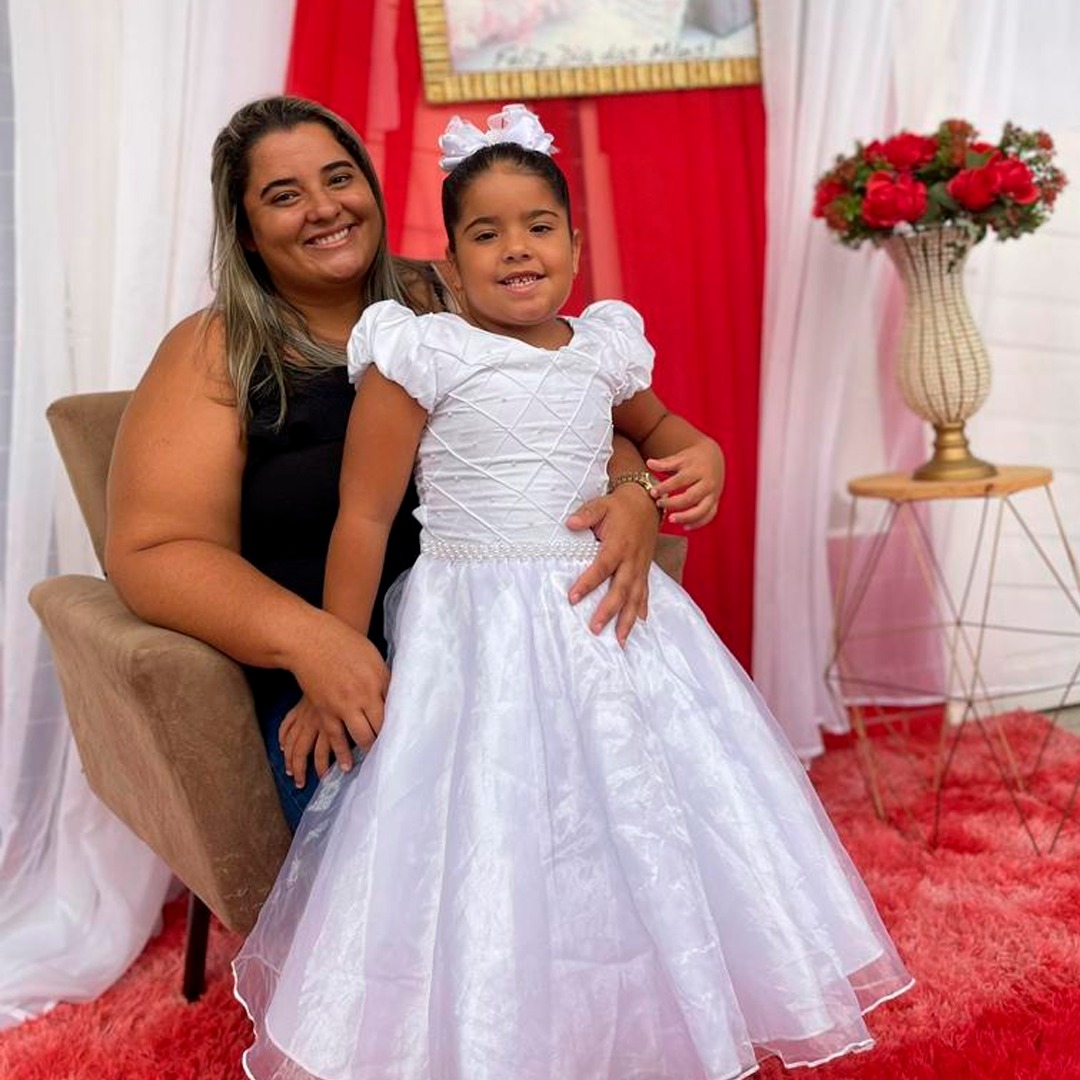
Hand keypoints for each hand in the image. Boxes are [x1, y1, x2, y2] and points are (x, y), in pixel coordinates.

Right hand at [283, 613, 390, 785]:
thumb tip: (394, 697)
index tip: (407, 735)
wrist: (310, 641)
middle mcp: (364, 695)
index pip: (395, 709)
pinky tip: (347, 765)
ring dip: (370, 749)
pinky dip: (342, 752)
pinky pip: (336, 737)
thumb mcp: (372, 658)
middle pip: (382, 726)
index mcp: (378, 680)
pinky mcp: (325, 711)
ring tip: (376, 761)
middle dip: (388, 740)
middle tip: (395, 752)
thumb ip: (384, 679)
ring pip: (362, 736)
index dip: (401, 724)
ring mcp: (344, 705)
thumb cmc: (344, 644)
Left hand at [565, 481, 658, 645]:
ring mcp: (640, 567)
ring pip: (635, 597)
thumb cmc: (620, 507)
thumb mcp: (602, 505)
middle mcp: (632, 559)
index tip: (573, 598)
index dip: (588, 583)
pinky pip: (645, 592)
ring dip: (628, 620)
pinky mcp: (645, 570)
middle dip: (609, 611)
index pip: (602, 567)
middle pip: (621, 589)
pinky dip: (642, 609)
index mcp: (619, 544)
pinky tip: (638, 624)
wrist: (647, 504)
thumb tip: (570, 524)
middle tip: (595, 628)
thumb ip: (586, 515)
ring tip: (620, 640)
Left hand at [647, 438, 723, 528]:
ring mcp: (713, 494)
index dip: (665, 487)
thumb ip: (665, 463)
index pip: (679, 481)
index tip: (652, 492)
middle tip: (659, 504)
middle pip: (691, 497)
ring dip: (686, 517)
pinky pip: (709, 516)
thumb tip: (649, 463)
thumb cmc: (693, 458)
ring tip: (671, 519)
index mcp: (697, 470)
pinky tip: (685, 527)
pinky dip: (698, 523)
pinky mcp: (716, 502)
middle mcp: (707, 483)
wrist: (715, 456)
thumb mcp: (680, 457)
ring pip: (702, 510)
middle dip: (673, 503)